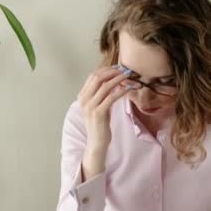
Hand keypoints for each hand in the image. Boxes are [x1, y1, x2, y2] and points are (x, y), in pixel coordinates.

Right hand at [77, 65, 131, 179]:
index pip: (92, 76)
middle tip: (124, 70)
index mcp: (82, 96)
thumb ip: (101, 94)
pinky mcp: (99, 113)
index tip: (118, 68)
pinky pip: (111, 97)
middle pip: (97, 77)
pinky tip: (129, 88)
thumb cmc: (100, 124)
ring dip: (118, 79)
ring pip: (105, 86)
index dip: (106, 70)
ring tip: (128, 76)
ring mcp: (90, 106)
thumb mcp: (98, 105)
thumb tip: (113, 80)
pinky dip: (121, 91)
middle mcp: (83, 100)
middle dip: (112, 72)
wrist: (96, 142)